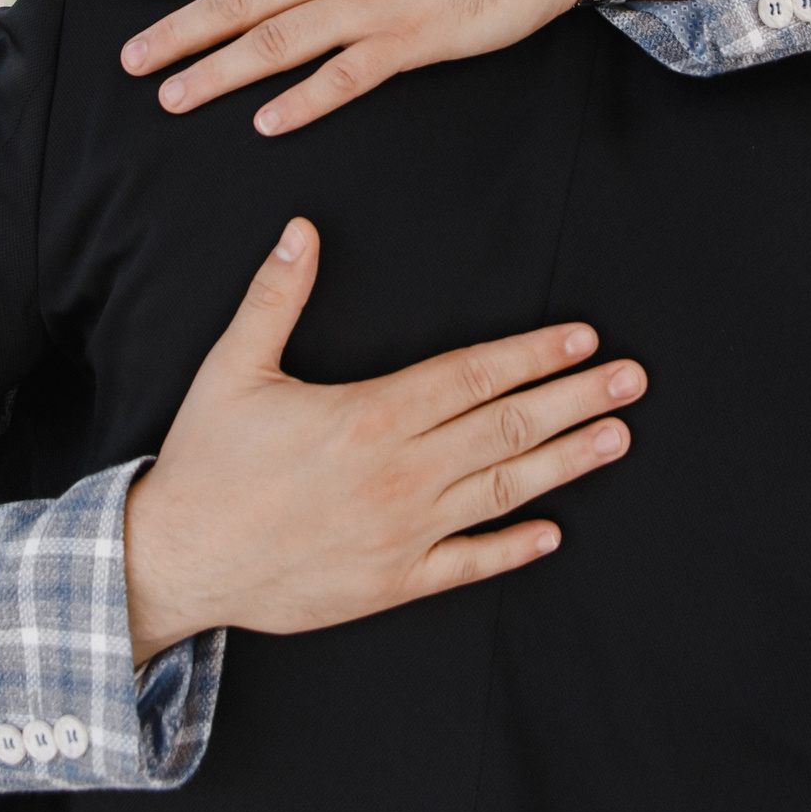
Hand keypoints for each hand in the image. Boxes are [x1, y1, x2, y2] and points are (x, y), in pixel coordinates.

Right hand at [122, 217, 641, 663]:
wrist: (179, 559)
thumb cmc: (206, 462)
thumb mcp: (233, 368)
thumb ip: (276, 296)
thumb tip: (302, 229)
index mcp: (369, 416)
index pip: (471, 375)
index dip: (531, 355)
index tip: (581, 339)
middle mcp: (399, 474)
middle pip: (505, 427)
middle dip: (574, 400)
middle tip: (631, 380)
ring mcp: (403, 533)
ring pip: (502, 490)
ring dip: (565, 462)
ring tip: (617, 437)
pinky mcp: (393, 582)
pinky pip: (468, 564)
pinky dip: (514, 547)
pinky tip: (553, 530)